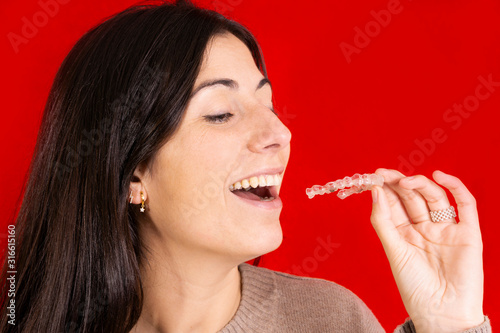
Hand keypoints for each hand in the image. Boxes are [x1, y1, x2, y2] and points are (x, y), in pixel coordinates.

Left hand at [370, 169, 483, 332]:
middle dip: (398, 183)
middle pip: (412, 197)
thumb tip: (374, 191)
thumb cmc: (414, 286)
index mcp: (404, 233)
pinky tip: (440, 176)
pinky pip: (465, 204)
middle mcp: (425, 228)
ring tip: (404, 181)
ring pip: (434, 197)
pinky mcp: (468, 233)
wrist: (442, 313)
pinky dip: (455, 187)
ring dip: (420, 185)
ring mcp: (446, 229)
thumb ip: (383, 221)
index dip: (384, 188)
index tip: (372, 175)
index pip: (394, 203)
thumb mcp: (393, 250)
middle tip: (384, 173)